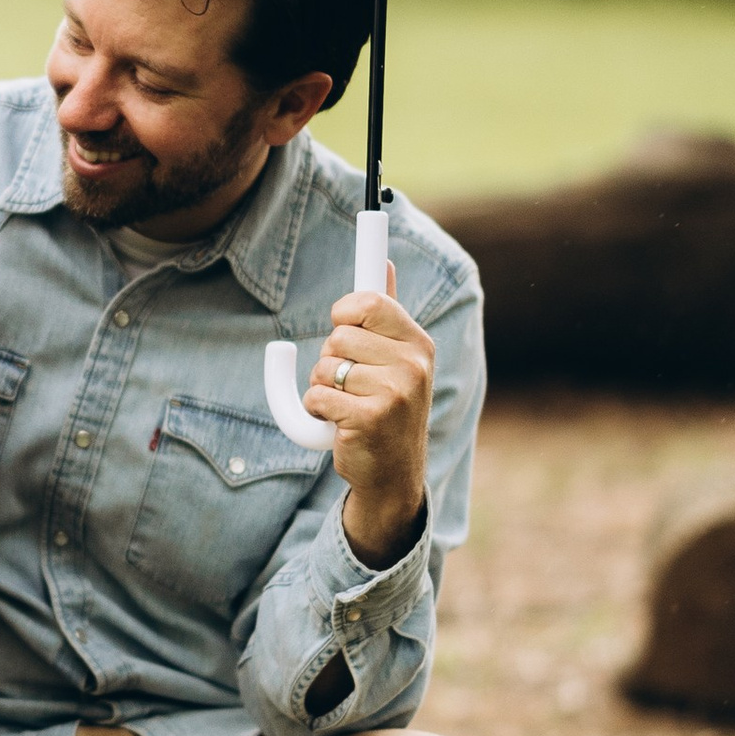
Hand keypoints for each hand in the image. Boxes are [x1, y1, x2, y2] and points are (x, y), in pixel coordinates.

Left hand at [304, 285, 434, 568]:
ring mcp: (395, 392)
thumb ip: (387, 313)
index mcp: (418, 343)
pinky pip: (317, 397)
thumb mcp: (396, 357)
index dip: (346, 311)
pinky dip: (317, 412)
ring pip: (324, 367)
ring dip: (322, 388)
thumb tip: (384, 262)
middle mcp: (413, 364)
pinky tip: (340, 425)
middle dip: (331, 359)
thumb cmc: (387, 407)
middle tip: (351, 383)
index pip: (370, 301)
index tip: (342, 320)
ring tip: (348, 406)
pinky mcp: (371, 419)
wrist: (394, 473)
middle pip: (338, 336)